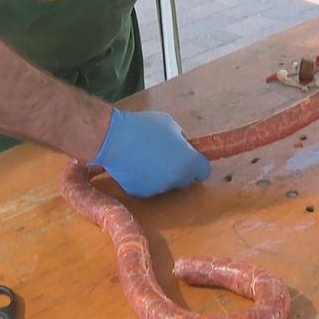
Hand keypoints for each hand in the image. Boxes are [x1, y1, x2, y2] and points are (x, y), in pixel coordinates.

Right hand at [89, 109, 210, 197]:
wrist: (114, 139)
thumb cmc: (144, 127)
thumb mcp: (170, 124)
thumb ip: (180, 138)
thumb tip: (181, 144)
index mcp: (189, 162)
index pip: (204, 171)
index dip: (198, 165)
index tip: (191, 161)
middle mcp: (177, 179)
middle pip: (184, 179)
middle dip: (179, 169)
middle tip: (165, 155)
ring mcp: (159, 189)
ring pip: (165, 183)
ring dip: (160, 174)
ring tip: (145, 157)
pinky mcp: (141, 193)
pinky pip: (147, 187)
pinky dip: (143, 179)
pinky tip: (134, 165)